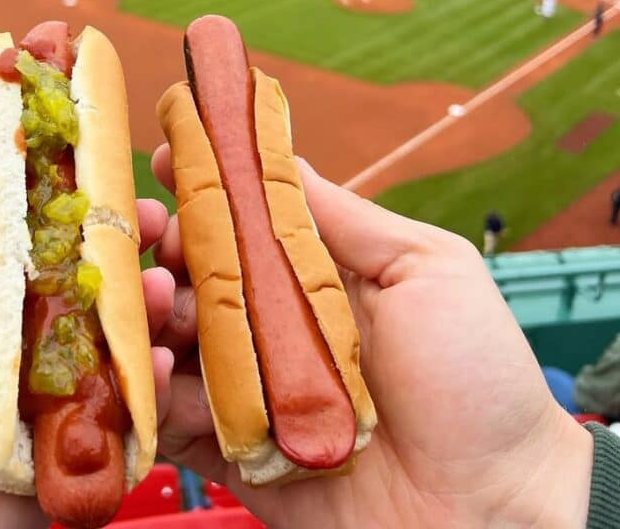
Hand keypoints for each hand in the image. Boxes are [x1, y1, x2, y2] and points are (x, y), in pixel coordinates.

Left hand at [0, 202, 174, 528]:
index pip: (22, 256)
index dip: (62, 221)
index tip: (100, 187)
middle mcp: (2, 358)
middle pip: (75, 296)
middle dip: (119, 259)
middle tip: (153, 228)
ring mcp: (33, 410)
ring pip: (102, 351)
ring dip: (140, 314)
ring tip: (165, 287)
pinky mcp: (54, 464)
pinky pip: (108, 425)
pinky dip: (141, 391)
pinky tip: (159, 359)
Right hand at [150, 146, 592, 528]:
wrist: (498, 509)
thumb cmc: (475, 376)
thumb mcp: (425, 268)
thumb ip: (343, 217)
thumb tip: (277, 156)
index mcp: (314, 278)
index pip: (242, 223)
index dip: (202, 189)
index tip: (171, 157)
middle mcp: (276, 328)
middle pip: (196, 277)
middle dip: (162, 246)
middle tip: (150, 230)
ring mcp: (255, 391)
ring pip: (175, 342)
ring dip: (151, 313)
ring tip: (156, 297)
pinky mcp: (240, 455)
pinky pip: (178, 421)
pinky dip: (155, 393)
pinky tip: (159, 368)